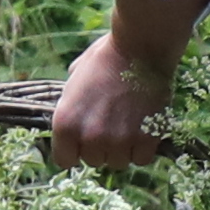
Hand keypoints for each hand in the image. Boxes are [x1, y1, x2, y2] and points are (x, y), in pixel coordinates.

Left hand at [48, 31, 172, 172]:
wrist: (140, 47)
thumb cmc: (106, 57)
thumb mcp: (75, 78)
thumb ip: (71, 103)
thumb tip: (73, 113)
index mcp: (65, 123)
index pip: (64, 160)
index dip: (75, 150)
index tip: (84, 141)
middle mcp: (90, 137)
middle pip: (94, 161)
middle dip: (101, 147)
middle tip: (111, 124)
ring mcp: (119, 140)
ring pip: (118, 162)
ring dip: (123, 148)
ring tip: (128, 123)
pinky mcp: (145, 139)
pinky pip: (141, 159)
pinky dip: (143, 147)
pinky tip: (143, 128)